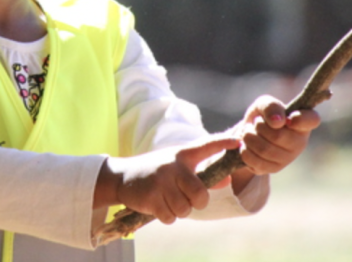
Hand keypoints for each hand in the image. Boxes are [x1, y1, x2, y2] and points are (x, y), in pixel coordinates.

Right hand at [95, 136, 238, 224]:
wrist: (122, 176)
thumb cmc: (156, 172)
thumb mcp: (176, 168)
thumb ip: (200, 174)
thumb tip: (227, 181)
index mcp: (181, 155)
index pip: (205, 146)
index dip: (222, 144)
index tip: (238, 142)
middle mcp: (172, 165)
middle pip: (200, 195)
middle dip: (196, 202)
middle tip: (185, 197)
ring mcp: (161, 181)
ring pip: (185, 209)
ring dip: (178, 210)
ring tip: (167, 199)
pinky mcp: (151, 196)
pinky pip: (170, 217)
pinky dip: (166, 216)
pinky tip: (157, 204)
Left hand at [235, 95, 320, 176]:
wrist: (250, 132)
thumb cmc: (263, 116)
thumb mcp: (264, 104)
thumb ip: (271, 107)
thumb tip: (277, 121)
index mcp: (302, 121)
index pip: (312, 119)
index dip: (300, 119)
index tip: (289, 119)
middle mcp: (300, 142)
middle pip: (277, 136)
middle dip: (259, 126)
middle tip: (256, 122)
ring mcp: (288, 158)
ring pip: (263, 149)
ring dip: (249, 136)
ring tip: (249, 132)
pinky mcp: (273, 168)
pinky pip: (253, 160)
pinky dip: (244, 149)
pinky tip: (247, 144)